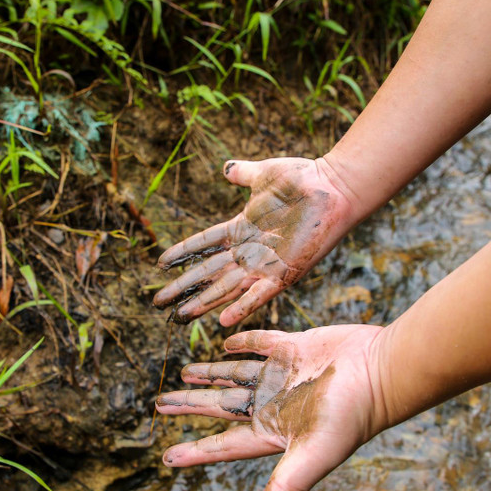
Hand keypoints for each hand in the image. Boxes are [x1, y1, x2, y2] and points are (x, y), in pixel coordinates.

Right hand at [153, 157, 358, 325]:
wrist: (332, 188)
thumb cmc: (303, 180)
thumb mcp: (263, 175)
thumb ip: (243, 175)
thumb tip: (226, 169)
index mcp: (241, 228)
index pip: (203, 244)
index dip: (181, 254)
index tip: (159, 265)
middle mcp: (249, 250)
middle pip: (207, 272)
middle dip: (183, 288)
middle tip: (158, 303)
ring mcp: (264, 264)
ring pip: (225, 288)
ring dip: (203, 302)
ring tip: (180, 316)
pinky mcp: (284, 273)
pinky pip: (258, 295)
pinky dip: (241, 308)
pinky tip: (222, 321)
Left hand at [156, 325, 388, 490]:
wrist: (382, 370)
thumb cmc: (350, 416)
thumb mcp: (314, 456)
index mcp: (274, 432)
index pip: (224, 445)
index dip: (195, 451)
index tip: (166, 457)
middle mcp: (274, 405)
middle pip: (221, 407)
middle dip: (191, 406)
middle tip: (159, 404)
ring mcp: (284, 376)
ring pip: (236, 375)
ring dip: (211, 373)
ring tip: (185, 373)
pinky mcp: (296, 348)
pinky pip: (262, 344)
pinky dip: (242, 343)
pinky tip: (224, 343)